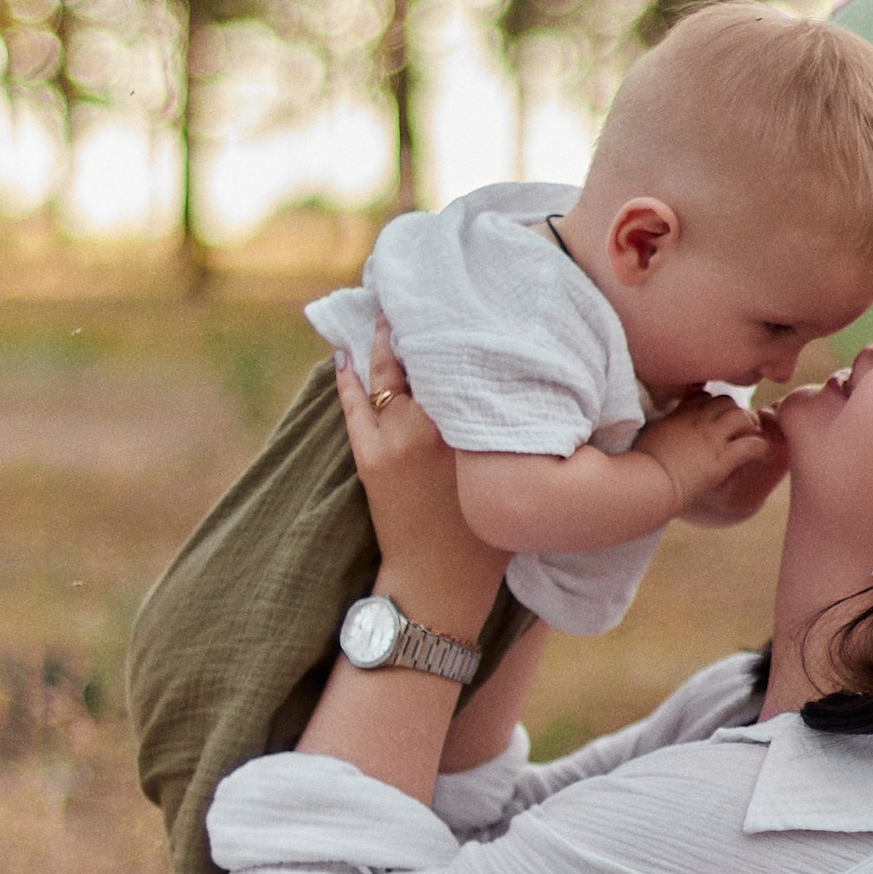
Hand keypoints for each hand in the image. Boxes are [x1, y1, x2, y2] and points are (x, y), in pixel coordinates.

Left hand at [334, 320, 505, 634]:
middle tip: (418, 292)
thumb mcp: (517, 474)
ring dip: (382, 343)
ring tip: (383, 314)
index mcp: (480, 426)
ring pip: (387, 375)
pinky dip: (349, 376)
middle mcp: (439, 424)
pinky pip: (355, 403)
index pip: (468, 360)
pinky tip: (346, 355)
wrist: (441, 582)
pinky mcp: (370, 456)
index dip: (463, 328)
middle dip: (421, 325)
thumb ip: (517, 431)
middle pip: (426, 358)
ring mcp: (399, 438)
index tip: (463, 302)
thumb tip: (526, 390)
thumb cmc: (492, 537)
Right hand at [635, 392, 769, 515]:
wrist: (642, 486)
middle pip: (727, 401)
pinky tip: (763, 456)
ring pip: (742, 417)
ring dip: (751, 427)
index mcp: (677, 416)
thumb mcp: (645, 438)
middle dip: (736, 413)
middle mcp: (696, 422)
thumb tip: (658, 433)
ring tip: (752, 440)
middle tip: (741, 430)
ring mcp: (709, 439)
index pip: (704, 397)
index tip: (717, 419)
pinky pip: (751, 444)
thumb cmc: (637, 468)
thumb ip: (657, 430)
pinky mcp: (720, 459)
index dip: (714, 406)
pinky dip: (762, 448)